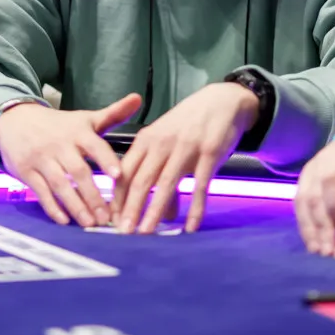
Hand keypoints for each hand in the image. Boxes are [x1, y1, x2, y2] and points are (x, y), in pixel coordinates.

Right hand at [0, 94, 138, 226]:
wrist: (16, 120)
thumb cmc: (60, 124)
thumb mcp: (85, 118)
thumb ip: (113, 113)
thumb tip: (138, 99)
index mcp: (78, 132)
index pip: (95, 146)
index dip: (107, 160)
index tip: (119, 175)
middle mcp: (60, 145)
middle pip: (78, 171)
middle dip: (93, 195)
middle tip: (107, 216)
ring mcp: (42, 159)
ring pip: (60, 184)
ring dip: (75, 205)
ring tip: (90, 223)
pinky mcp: (27, 172)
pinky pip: (41, 192)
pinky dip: (52, 208)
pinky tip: (64, 221)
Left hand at [113, 82, 258, 233]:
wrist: (222, 101)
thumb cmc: (190, 124)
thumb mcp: (168, 143)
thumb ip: (162, 175)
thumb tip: (165, 214)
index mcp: (146, 139)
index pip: (125, 172)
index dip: (118, 198)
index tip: (112, 220)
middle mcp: (162, 143)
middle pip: (141, 180)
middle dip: (130, 209)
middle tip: (123, 233)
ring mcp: (186, 148)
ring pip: (165, 185)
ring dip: (154, 211)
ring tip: (146, 232)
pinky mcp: (209, 154)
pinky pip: (200, 186)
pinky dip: (195, 209)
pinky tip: (191, 227)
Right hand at [294, 134, 334, 255]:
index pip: (329, 181)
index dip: (334, 209)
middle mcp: (319, 161)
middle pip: (313, 195)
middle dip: (320, 226)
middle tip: (330, 252)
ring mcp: (308, 171)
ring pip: (302, 201)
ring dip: (309, 229)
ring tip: (319, 252)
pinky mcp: (303, 182)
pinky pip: (299, 204)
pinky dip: (304, 225)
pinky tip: (313, 244)